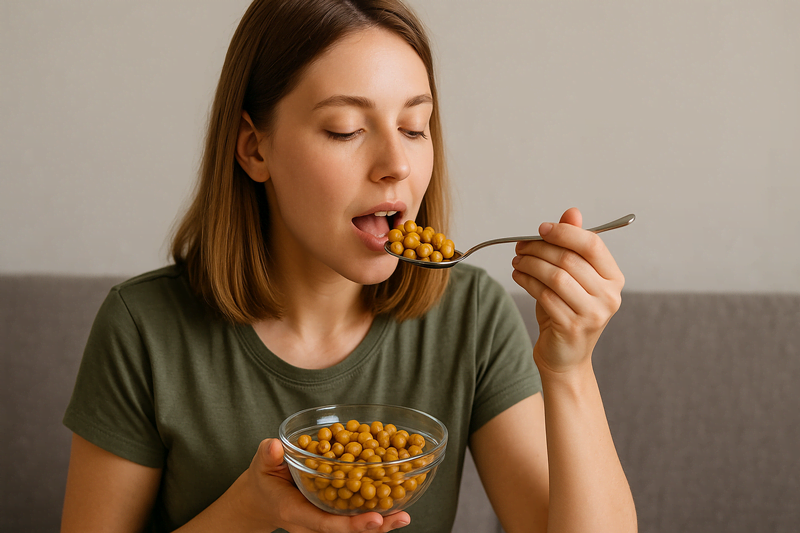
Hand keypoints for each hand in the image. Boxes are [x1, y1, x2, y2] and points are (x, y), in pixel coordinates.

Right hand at [233, 438, 409, 532]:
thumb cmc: (264, 479)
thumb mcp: (261, 465)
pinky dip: (376, 511)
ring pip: (354, 527)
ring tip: (405, 515)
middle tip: (400, 519)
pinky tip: (396, 500)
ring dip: (381, 523)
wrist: (263, 497)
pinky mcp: (333, 512)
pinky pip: (355, 515)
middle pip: (346, 530)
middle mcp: (313, 521)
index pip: (325, 523)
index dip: (350, 524)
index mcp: (296, 512)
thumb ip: (268, 457)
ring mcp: (324, 520)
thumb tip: (274, 447)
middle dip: (373, 527)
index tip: (374, 519)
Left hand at [511, 208, 624, 373]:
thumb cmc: (567, 310)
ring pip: (555, 277)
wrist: (566, 356)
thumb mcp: (572, 277)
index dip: (565, 232)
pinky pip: (544, 296)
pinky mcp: (572, 327)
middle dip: (540, 248)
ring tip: (517, 260)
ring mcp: (592, 314)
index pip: (592, 245)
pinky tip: (518, 276)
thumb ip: (573, 245)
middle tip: (520, 246)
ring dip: (530, 264)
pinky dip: (526, 281)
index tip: (541, 228)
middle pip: (570, 259)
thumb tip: (572, 212)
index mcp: (614, 278)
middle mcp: (609, 296)